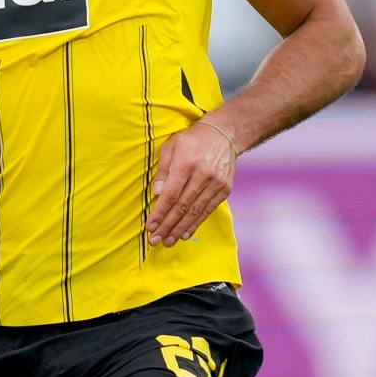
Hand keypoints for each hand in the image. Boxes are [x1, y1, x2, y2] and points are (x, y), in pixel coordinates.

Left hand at [147, 119, 237, 246]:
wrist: (224, 134)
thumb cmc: (192, 140)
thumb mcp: (171, 147)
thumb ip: (163, 171)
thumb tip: (157, 194)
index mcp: (187, 163)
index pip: (171, 195)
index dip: (160, 213)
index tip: (150, 227)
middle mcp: (203, 175)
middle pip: (182, 207)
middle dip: (167, 226)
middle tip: (156, 241)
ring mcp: (216, 183)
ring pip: (195, 212)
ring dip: (180, 229)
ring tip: (168, 242)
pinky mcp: (225, 189)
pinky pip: (208, 210)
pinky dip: (196, 224)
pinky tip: (185, 234)